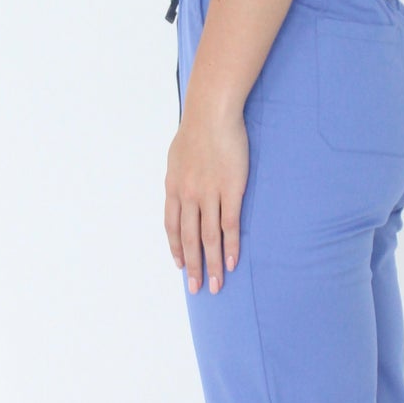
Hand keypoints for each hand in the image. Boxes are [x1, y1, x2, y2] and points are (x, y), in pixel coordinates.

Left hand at [164, 102, 246, 294]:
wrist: (212, 113)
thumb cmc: (196, 130)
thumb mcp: (177, 156)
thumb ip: (179, 177)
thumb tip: (181, 190)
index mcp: (173, 188)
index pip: (172, 227)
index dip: (176, 248)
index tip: (179, 266)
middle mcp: (187, 196)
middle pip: (189, 239)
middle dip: (192, 266)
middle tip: (195, 289)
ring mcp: (209, 195)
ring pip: (208, 238)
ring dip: (211, 264)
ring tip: (216, 285)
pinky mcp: (231, 191)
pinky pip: (229, 225)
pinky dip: (230, 246)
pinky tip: (231, 262)